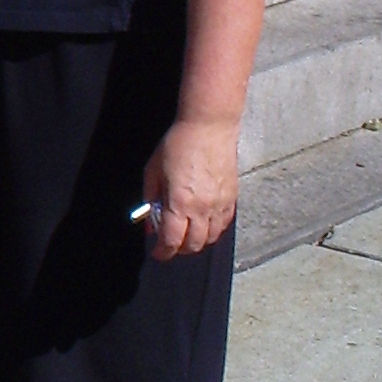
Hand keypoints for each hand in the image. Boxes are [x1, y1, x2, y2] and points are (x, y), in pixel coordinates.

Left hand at [140, 118, 238, 259]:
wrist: (209, 127)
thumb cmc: (178, 144)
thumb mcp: (153, 170)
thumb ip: (150, 199)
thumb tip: (149, 224)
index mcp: (179, 203)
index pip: (171, 241)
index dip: (162, 252)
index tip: (157, 253)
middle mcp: (202, 208)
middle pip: (192, 245)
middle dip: (178, 250)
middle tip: (169, 245)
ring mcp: (219, 205)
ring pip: (210, 239)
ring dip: (196, 243)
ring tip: (185, 235)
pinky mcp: (232, 199)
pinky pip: (223, 225)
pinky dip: (212, 231)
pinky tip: (202, 225)